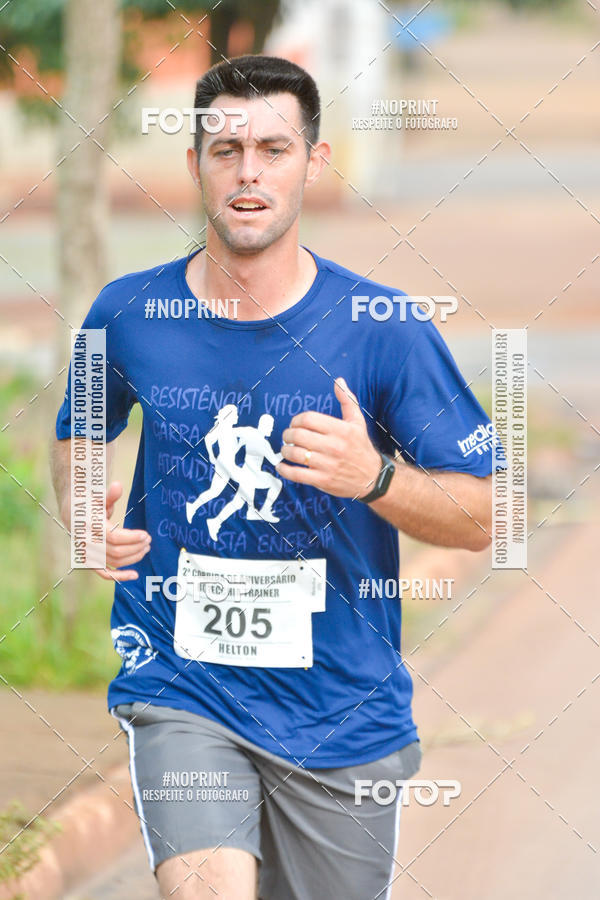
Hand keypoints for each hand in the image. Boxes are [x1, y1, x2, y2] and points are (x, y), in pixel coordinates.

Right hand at [94, 481, 150, 581]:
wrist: (73, 514)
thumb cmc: (91, 504)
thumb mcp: (100, 497)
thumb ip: (110, 494)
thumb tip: (118, 485)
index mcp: (90, 526)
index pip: (114, 537)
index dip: (132, 538)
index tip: (146, 535)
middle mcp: (88, 542)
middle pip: (117, 551)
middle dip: (136, 547)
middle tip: (148, 541)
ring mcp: (88, 553)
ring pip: (114, 562)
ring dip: (133, 558)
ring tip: (145, 549)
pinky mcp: (90, 561)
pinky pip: (104, 573)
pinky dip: (119, 576)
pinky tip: (135, 575)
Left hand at [277, 377, 380, 498]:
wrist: (373, 477)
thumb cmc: (361, 447)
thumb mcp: (358, 421)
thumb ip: (347, 400)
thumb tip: (338, 381)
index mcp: (341, 430)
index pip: (308, 419)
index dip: (296, 420)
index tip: (295, 424)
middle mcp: (334, 446)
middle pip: (298, 436)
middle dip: (288, 435)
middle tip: (288, 437)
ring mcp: (328, 465)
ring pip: (295, 454)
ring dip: (285, 451)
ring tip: (286, 450)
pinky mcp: (323, 481)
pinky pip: (296, 474)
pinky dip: (284, 470)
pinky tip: (282, 466)